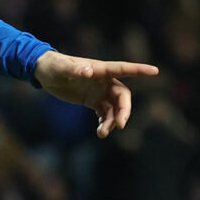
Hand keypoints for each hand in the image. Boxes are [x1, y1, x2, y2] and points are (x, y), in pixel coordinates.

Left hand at [34, 51, 157, 137]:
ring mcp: (99, 91)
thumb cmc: (53, 66)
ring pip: (114, 108)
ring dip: (112, 121)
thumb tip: (88, 71)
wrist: (44, 72)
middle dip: (124, 110)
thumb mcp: (61, 68)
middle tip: (120, 125)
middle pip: (122, 96)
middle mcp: (103, 81)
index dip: (139, 70)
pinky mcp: (92, 100)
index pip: (123, 68)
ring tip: (102, 133)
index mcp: (100, 69)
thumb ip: (75, 70)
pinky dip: (105, 122)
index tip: (155, 71)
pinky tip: (100, 131)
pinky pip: (104, 113)